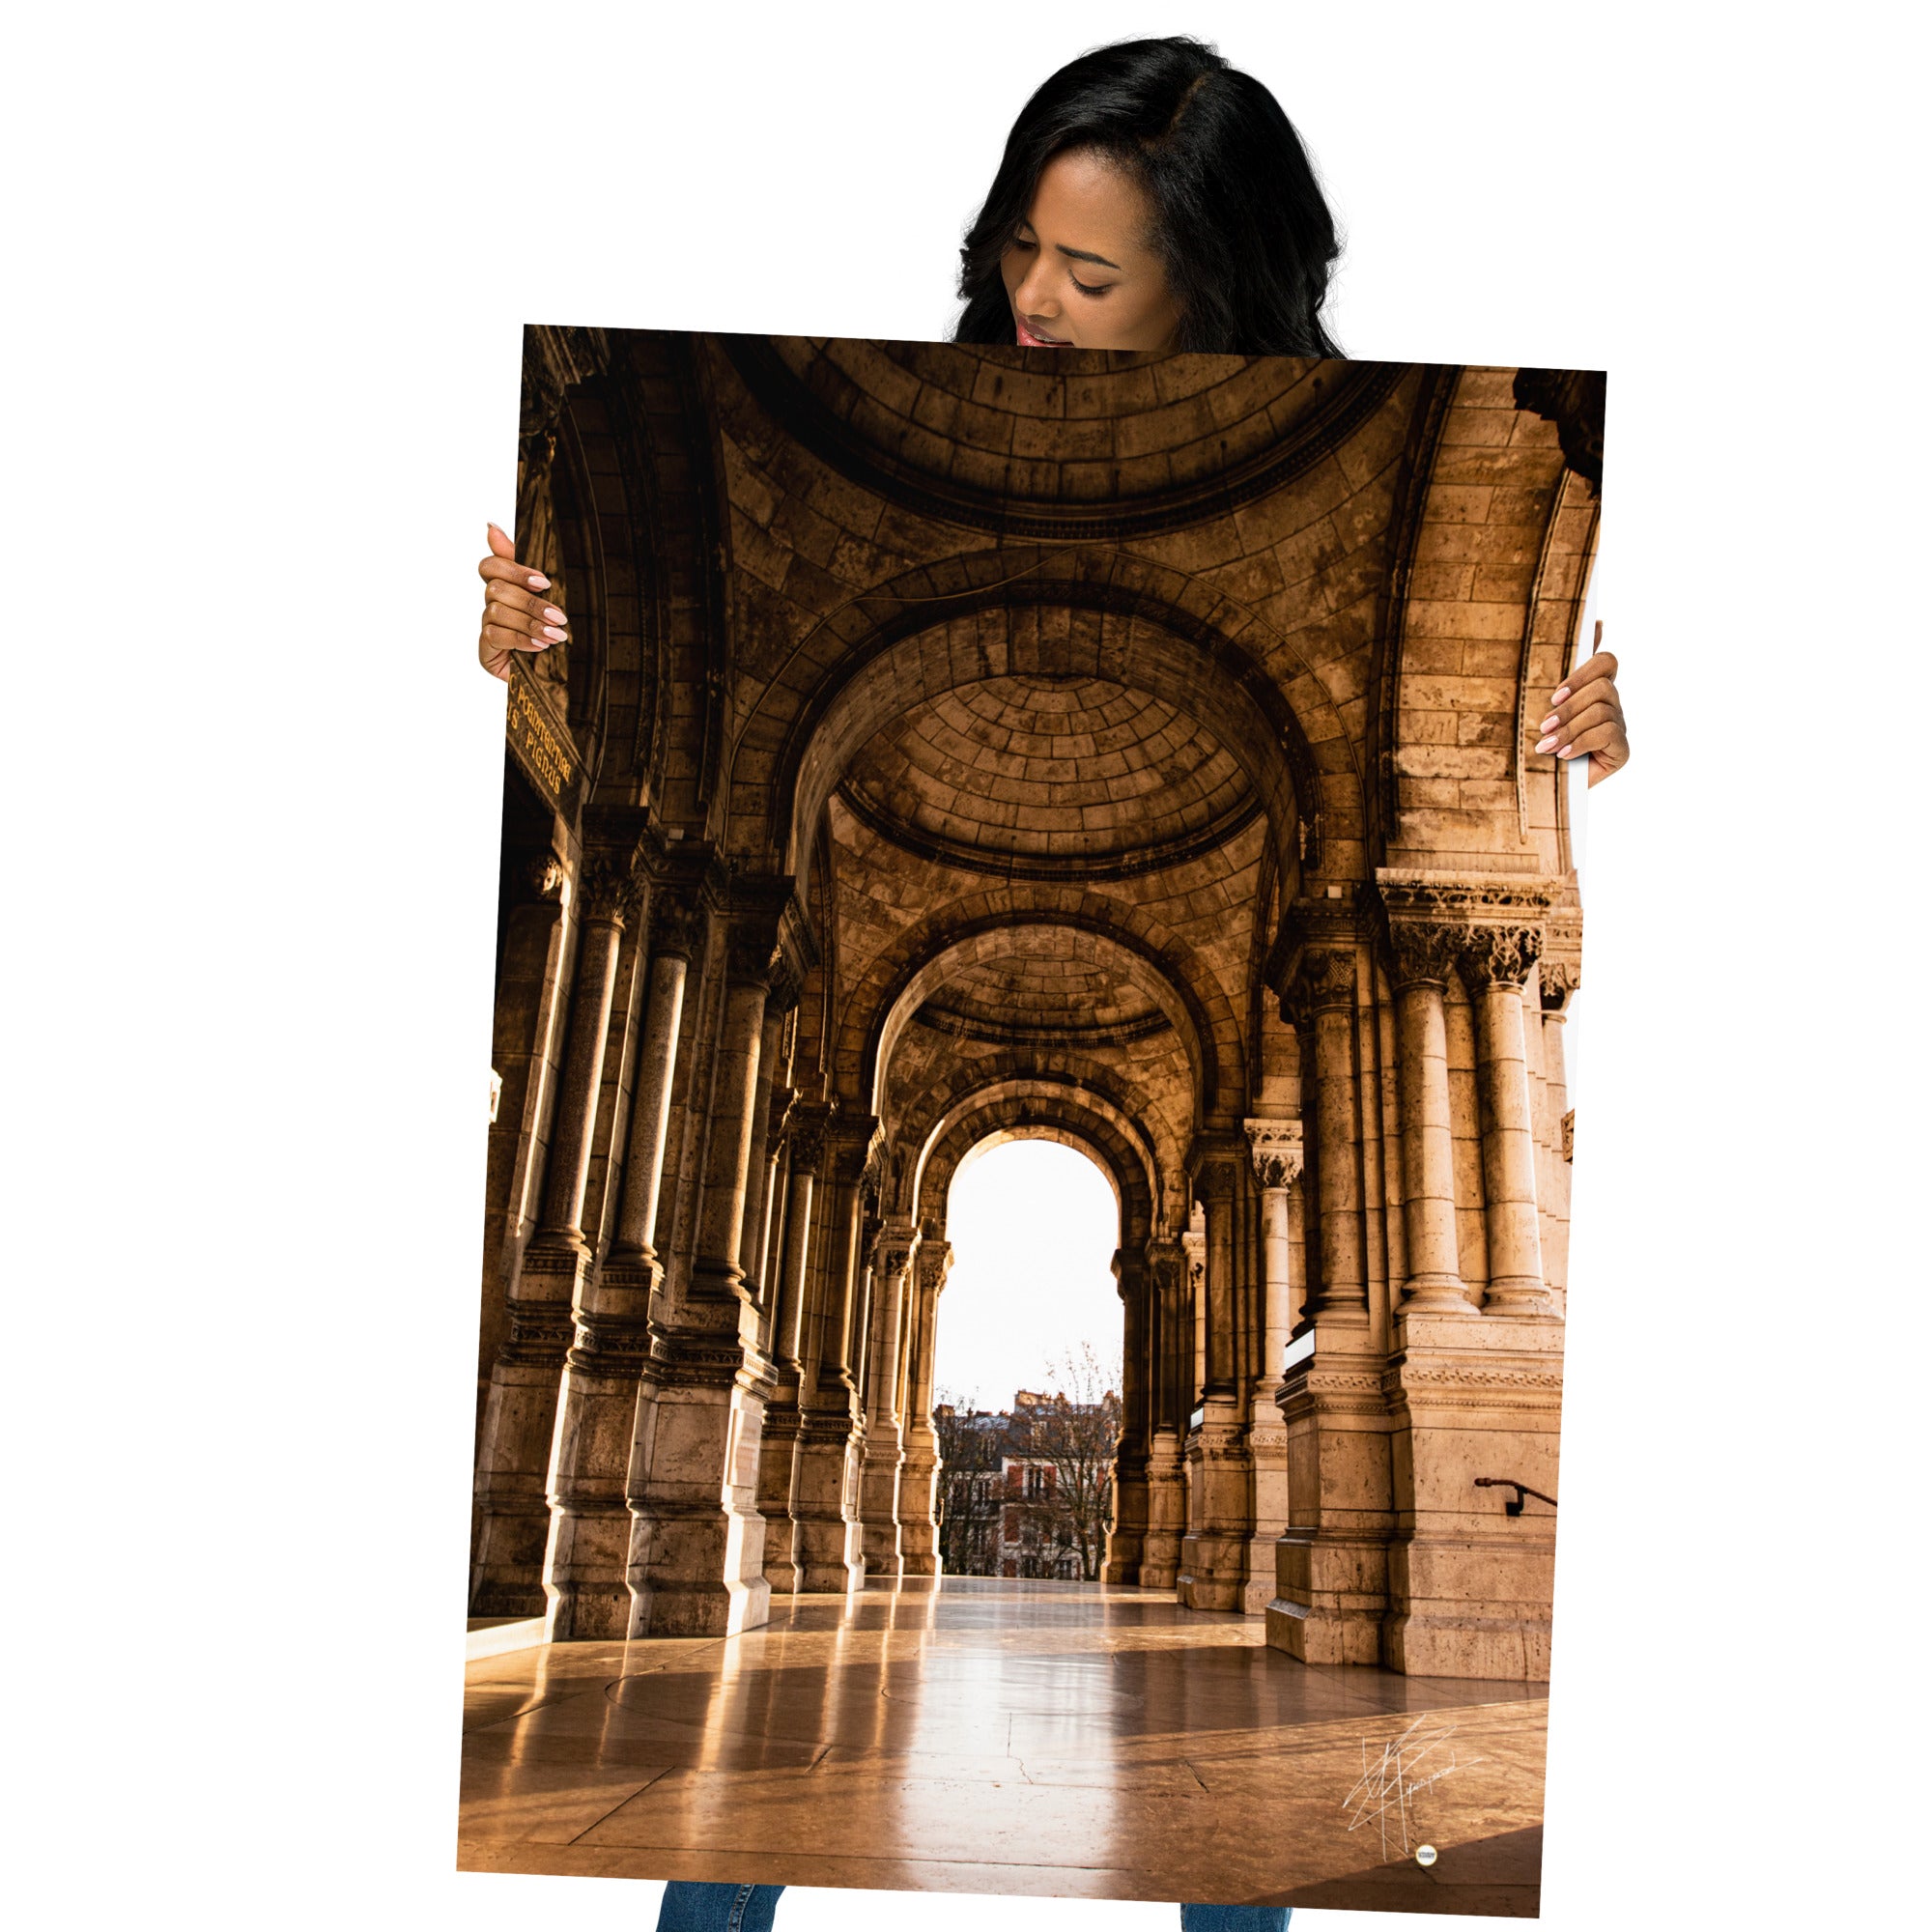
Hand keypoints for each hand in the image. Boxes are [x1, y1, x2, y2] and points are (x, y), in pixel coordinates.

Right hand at [477, 522, 568, 681]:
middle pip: (495, 588)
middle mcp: (492, 605)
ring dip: (529, 623)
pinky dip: (520, 639)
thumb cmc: (553, 632)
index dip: (513, 569)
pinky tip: (539, 646)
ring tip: (556, 636)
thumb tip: (490, 526)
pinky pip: (495, 635)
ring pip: (496, 611)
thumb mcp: (548, 596)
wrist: (557, 675)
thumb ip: (524, 565)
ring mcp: (487, 627)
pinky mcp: (486, 650)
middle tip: (559, 615)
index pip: (490, 566)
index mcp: (506, 588)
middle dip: (530, 602)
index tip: (543, 582)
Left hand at [1535, 641, 1627, 786]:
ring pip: (1602, 710)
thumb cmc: (1538, 742)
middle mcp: (1611, 705)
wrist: (1539, 787)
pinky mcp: (1622, 750)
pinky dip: (1581, 742)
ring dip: (1570, 727)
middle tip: (1544, 725)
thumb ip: (1560, 670)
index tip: (1555, 694)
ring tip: (1547, 744)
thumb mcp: (1542, 706)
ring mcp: (1619, 727)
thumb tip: (1596, 624)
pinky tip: (1564, 755)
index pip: (1606, 661)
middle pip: (1603, 686)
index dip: (1583, 671)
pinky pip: (1608, 733)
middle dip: (1569, 706)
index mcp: (1594, 690)